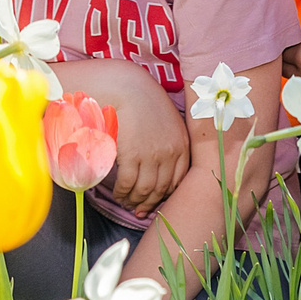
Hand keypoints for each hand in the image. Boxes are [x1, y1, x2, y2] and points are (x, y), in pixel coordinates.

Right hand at [108, 70, 191, 216]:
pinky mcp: (133, 155)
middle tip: (138, 210)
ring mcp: (152, 155)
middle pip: (161, 189)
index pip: (178, 181)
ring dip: (134, 201)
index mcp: (182, 145)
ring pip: (145, 190)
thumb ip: (169, 145)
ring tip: (126, 202)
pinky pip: (128, 184)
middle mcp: (171, 153)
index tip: (155, 202)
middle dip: (149, 203)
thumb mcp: (168, 124)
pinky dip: (122, 193)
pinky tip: (118, 194)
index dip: (166, 195)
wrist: (127, 89)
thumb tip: (160, 169)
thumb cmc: (145, 106)